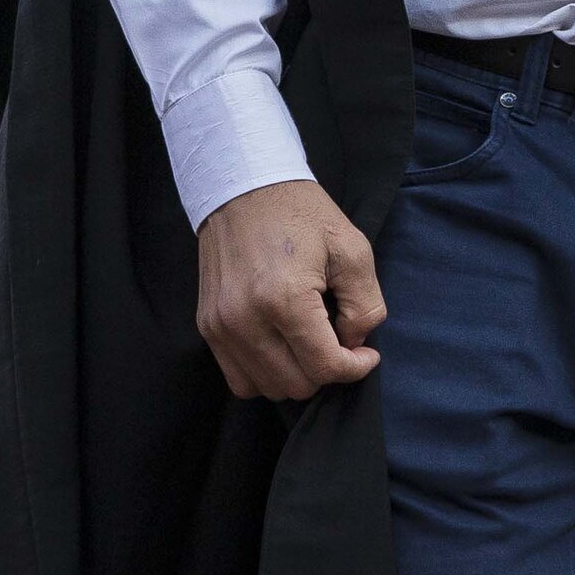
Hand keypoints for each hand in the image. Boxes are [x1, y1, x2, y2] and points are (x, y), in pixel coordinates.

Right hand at [194, 178, 385, 400]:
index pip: (324, 367)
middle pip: (297, 385)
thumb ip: (365, 306)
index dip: (355, 368)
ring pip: (268, 388)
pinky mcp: (207, 326)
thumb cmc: (301, 213)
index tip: (366, 353)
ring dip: (296, 375)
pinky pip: (240, 379)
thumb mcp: (352, 248)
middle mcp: (246, 319)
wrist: (243, 185)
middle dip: (326, 370)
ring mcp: (221, 326)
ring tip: (308, 340)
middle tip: (337, 339)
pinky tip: (281, 346)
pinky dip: (265, 373)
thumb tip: (354, 345)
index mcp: (285, 299)